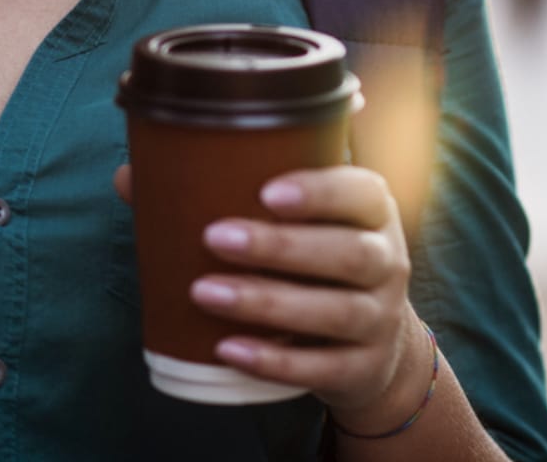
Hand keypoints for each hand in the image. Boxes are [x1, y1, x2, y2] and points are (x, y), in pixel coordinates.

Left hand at [193, 166, 428, 423]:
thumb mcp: (316, 223)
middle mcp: (389, 264)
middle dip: (280, 246)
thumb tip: (157, 178)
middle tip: (214, 237)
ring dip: (267, 302)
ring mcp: (382, 319)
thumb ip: (262, 199)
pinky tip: (228, 348)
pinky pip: (324, 368)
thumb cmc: (323, 262)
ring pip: (336, 311)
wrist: (375, 342)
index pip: (363, 194)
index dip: (320, 192)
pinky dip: (275, 360)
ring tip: (205, 292)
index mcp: (375, 214)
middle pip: (349, 253)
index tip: (266, 193)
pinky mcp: (365, 369)